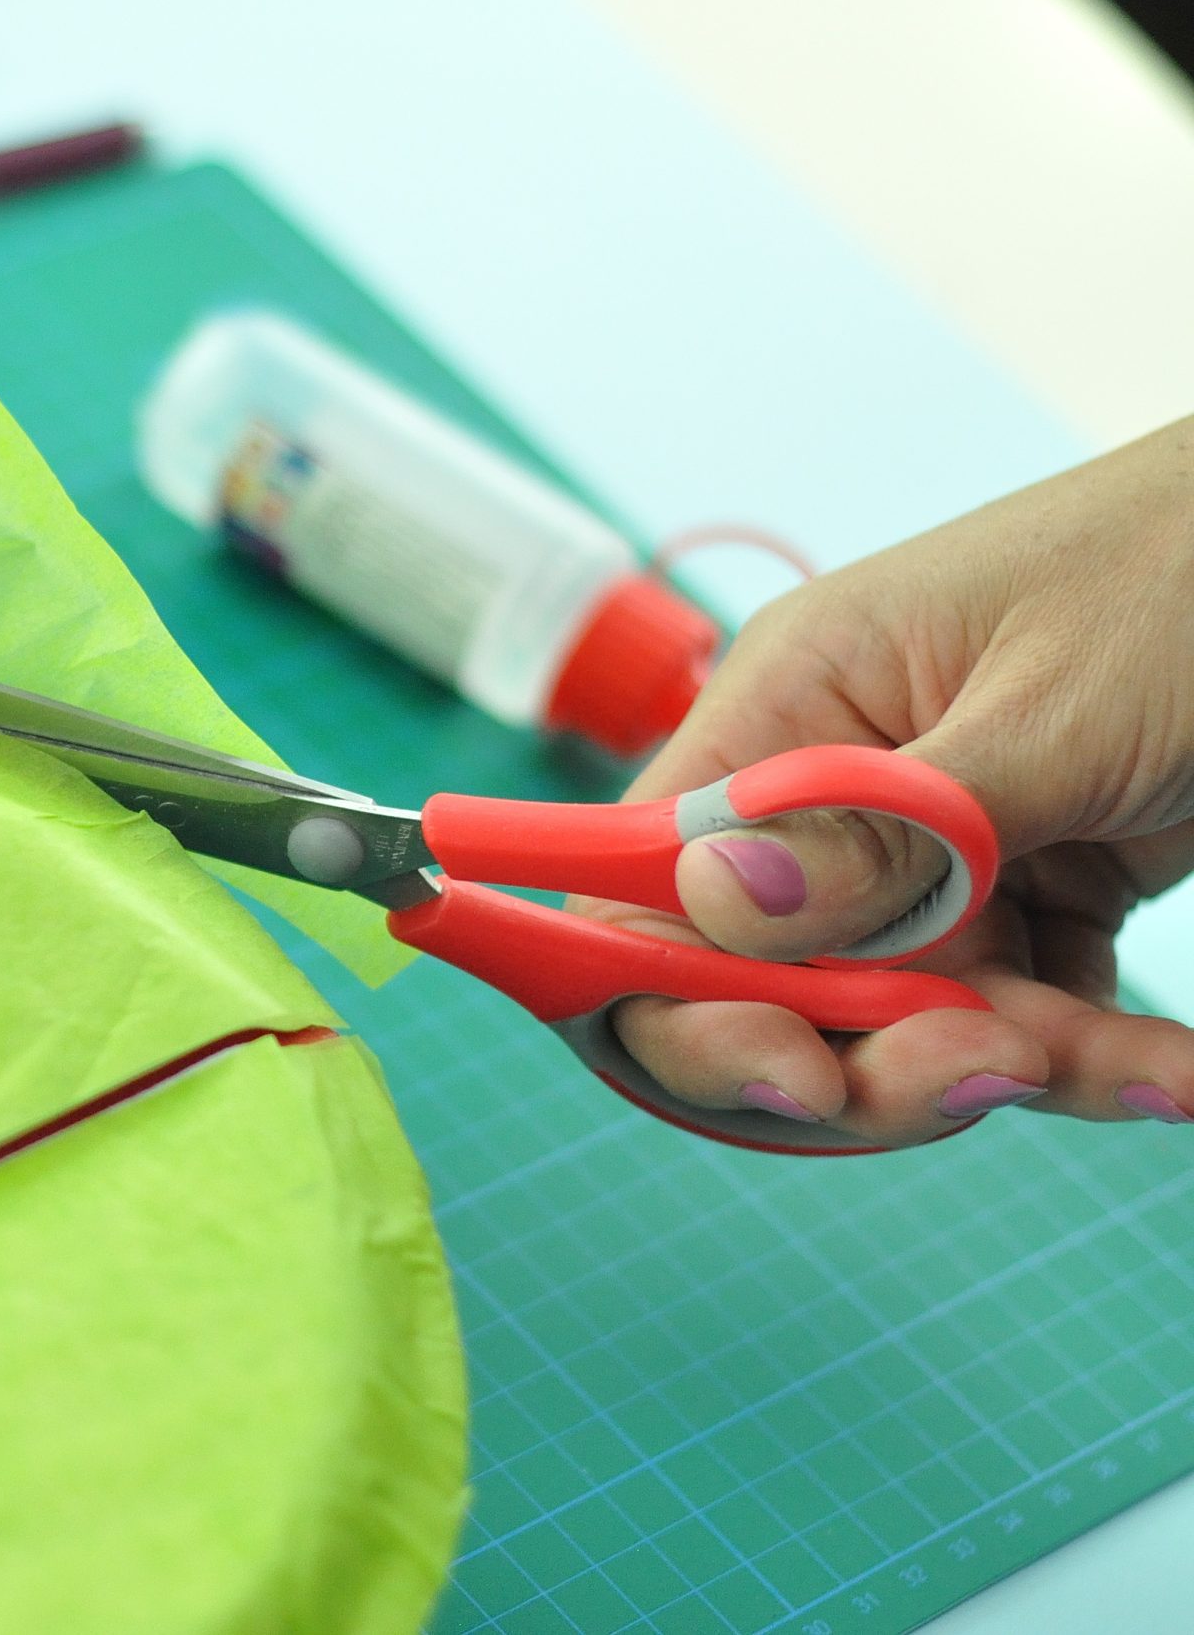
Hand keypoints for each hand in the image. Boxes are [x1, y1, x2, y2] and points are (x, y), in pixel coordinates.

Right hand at [579, 414, 1193, 1147]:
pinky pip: (1017, 1020)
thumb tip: (717, 903)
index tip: (785, 1069)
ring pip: (893, 1027)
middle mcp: (831, 787)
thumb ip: (892, 826)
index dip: (670, 997)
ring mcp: (925, 849)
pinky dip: (1093, 1062)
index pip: (642, 879)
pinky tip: (1174, 1070)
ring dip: (1005, 1072)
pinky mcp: (1024, 893)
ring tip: (1132, 1070)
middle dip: (857, 1063)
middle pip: (755, 985)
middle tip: (985, 1075)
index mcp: (790, 706)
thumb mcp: (1053, 710)